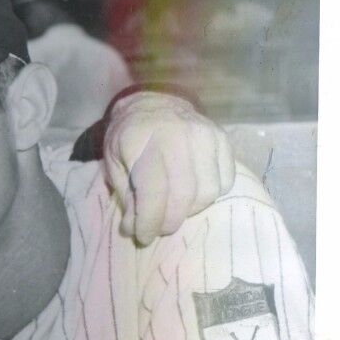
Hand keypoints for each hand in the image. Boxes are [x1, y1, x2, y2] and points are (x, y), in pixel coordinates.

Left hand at [103, 92, 235, 244]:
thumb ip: (126, 196)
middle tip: (159, 227)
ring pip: (208, 192)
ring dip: (191, 210)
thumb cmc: (129, 138)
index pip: (153, 193)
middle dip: (170, 221)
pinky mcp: (223, 138)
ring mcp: (205, 136)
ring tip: (175, 208)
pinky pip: (225, 180)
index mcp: (141, 141)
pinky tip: (194, 192)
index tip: (144, 236)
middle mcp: (177, 137)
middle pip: (184, 196)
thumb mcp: (114, 164)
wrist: (154, 103)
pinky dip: (210, 195)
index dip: (150, 222)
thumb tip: (135, 228)